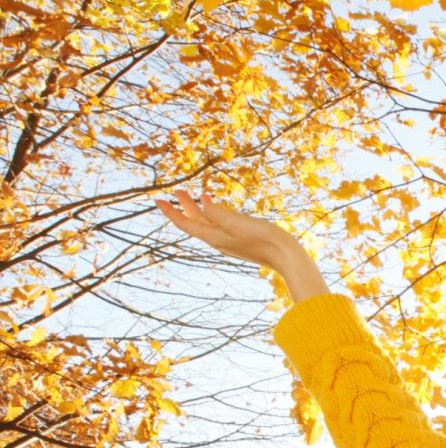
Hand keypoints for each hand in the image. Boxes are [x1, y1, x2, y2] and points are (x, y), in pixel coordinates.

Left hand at [155, 190, 304, 273]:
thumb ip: (217, 213)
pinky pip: (221, 226)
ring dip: (200, 210)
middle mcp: (219, 241)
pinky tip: (219, 209)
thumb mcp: (237, 222)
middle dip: (185, 207)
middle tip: (178, 191)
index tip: (158, 200)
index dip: (171, 212)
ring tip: (197, 195)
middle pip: (196, 223)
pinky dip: (215, 214)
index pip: (186, 224)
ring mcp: (230, 242)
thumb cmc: (263, 239)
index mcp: (214, 238)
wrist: (286, 256)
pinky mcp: (241, 240)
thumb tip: (203, 204)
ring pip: (209, 224)